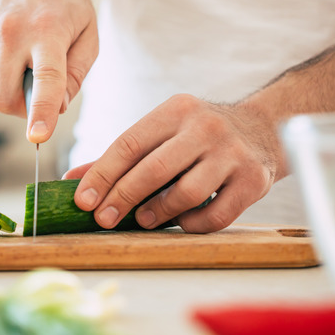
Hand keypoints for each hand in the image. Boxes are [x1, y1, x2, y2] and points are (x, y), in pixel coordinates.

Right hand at [0, 0, 97, 142]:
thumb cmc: (66, 7)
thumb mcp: (88, 36)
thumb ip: (77, 77)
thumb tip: (58, 108)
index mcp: (48, 31)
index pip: (44, 79)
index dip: (41, 112)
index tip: (38, 136)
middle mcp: (12, 31)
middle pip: (6, 96)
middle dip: (22, 110)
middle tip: (40, 98)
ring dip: (16, 83)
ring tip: (29, 54)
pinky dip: (3, 71)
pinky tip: (14, 48)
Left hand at [66, 94, 281, 232]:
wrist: (263, 129)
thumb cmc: (198, 137)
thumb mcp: (162, 133)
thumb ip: (120, 157)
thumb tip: (71, 182)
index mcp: (176, 110)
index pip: (129, 143)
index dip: (102, 175)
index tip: (82, 200)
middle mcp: (206, 127)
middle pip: (154, 169)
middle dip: (122, 198)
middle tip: (103, 219)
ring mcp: (233, 154)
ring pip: (186, 194)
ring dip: (158, 213)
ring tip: (144, 220)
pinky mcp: (253, 180)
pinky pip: (216, 215)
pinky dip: (192, 224)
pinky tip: (181, 221)